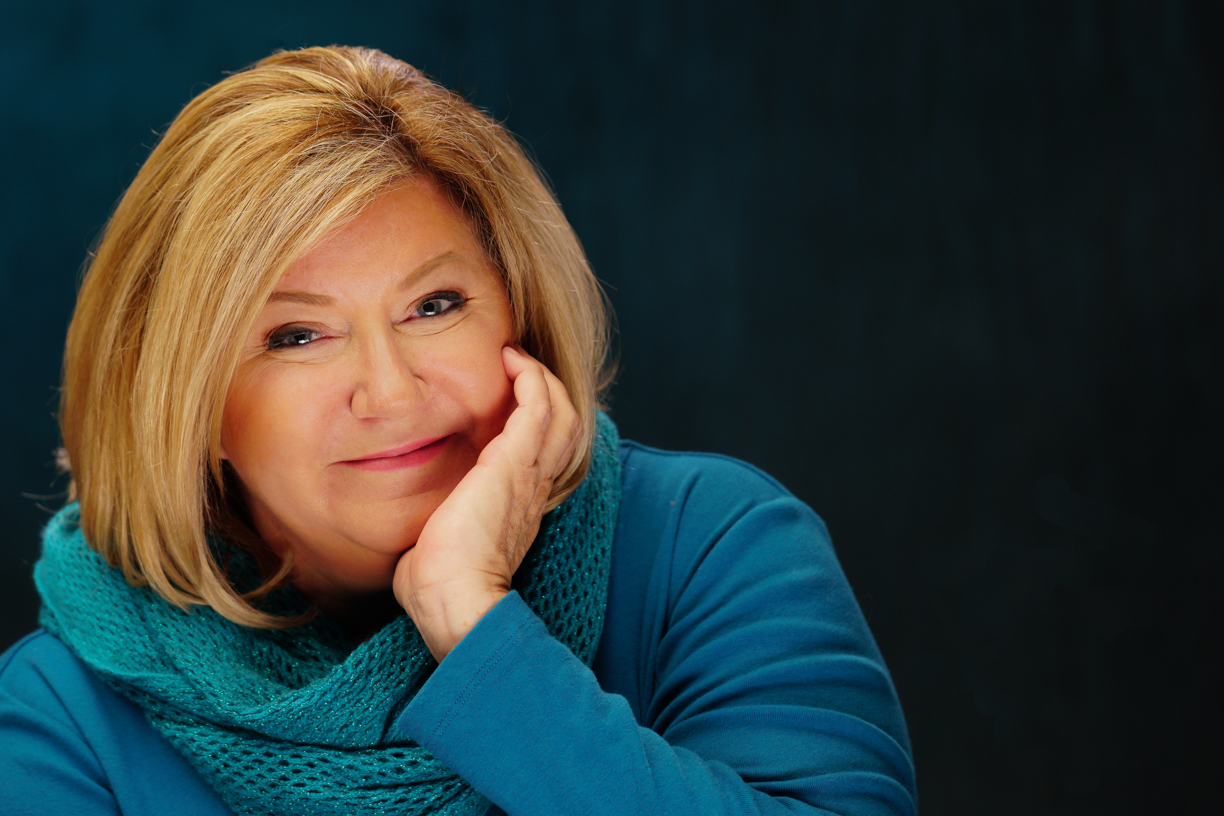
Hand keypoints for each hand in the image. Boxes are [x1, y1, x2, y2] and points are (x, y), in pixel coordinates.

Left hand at [392, 346, 580, 659]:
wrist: (455, 599)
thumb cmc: (439, 586)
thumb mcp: (439, 547)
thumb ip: (434, 530)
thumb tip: (408, 536)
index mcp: (519, 508)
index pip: (543, 455)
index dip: (534, 424)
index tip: (506, 402)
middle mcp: (534, 488)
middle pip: (564, 427)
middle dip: (547, 391)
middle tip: (517, 369)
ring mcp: (529, 474)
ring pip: (560, 410)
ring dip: (541, 378)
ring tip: (516, 359)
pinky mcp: (514, 462)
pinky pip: (538, 405)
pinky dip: (531, 377)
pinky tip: (511, 361)